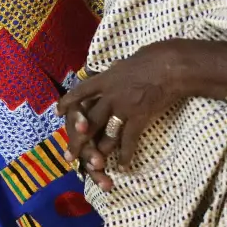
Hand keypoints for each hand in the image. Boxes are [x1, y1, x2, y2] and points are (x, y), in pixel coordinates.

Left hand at [56, 41, 190, 189]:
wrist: (169, 66)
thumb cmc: (150, 60)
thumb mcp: (124, 64)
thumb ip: (113, 73)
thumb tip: (108, 72)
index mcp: (104, 80)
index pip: (80, 92)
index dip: (68, 103)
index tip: (58, 113)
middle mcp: (109, 96)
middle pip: (88, 120)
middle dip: (78, 140)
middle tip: (70, 155)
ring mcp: (123, 108)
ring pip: (106, 134)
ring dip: (101, 151)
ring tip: (96, 164)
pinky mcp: (139, 117)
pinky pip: (129, 140)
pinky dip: (126, 154)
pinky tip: (123, 166)